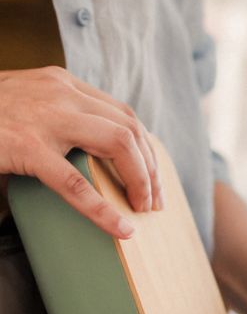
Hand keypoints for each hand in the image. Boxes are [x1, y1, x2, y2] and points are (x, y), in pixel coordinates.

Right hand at [0, 66, 161, 235]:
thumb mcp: (27, 107)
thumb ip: (61, 119)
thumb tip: (98, 155)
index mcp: (62, 83)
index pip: (124, 115)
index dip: (146, 150)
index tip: (153, 179)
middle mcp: (60, 92)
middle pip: (130, 128)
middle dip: (151, 169)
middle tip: (154, 203)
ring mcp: (44, 117)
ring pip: (118, 144)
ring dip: (140, 181)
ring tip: (143, 211)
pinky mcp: (25, 145)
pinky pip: (75, 182)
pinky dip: (103, 209)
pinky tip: (121, 229)